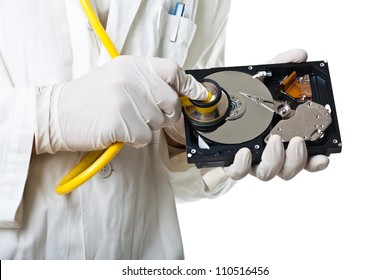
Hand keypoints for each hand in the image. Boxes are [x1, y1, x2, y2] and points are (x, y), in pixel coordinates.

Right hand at [34, 56, 207, 153]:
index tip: (200, 95)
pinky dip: (134, 140)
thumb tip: (176, 93)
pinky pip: (144, 137)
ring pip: (157, 123)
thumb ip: (146, 82)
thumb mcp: (118, 79)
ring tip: (123, 122)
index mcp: (132, 66)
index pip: (172, 70)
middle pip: (170, 102)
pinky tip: (119, 132)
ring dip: (145, 129)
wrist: (57, 114)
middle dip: (165, 115)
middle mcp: (131, 79)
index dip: (189, 85)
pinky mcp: (119, 121)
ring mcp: (125, 99)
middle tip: (146, 118)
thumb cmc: (89, 100)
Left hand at [224, 49, 328, 180]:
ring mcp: (248, 159)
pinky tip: (245, 153)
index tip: (323, 157)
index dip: (314, 161)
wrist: (205, 107)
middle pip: (287, 169)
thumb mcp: (258, 80)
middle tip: (296, 141)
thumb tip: (300, 55)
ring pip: (266, 173)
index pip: (302, 157)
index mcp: (279, 138)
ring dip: (275, 160)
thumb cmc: (237, 99)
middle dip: (296, 159)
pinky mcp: (227, 162)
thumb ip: (279, 68)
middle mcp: (266, 153)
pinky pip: (237, 172)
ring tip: (273, 141)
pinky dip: (243, 166)